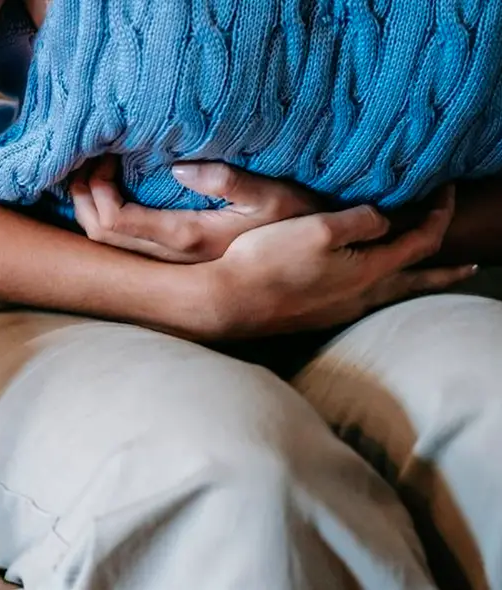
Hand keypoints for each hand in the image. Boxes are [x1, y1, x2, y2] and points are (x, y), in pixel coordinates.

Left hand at [71, 156, 317, 262]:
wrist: (314, 263)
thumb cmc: (299, 222)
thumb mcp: (275, 196)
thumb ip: (230, 182)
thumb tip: (179, 169)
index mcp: (188, 238)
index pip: (115, 222)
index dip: (96, 190)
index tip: (105, 155)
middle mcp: (172, 259)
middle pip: (100, 235)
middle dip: (83, 197)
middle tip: (87, 159)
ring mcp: (171, 264)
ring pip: (108, 245)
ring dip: (90, 208)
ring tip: (93, 172)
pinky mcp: (175, 261)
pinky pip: (124, 245)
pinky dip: (106, 218)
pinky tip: (111, 194)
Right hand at [206, 186, 478, 336]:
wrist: (228, 301)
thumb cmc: (269, 261)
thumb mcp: (319, 227)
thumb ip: (360, 220)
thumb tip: (382, 219)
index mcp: (368, 271)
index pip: (421, 241)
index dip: (439, 214)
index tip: (445, 190)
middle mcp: (360, 296)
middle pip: (416, 282)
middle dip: (444, 272)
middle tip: (470, 267)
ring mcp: (338, 310)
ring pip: (389, 294)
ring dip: (412, 282)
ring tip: (422, 277)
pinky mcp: (315, 315)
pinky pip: (362, 300)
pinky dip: (380, 289)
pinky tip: (365, 287)